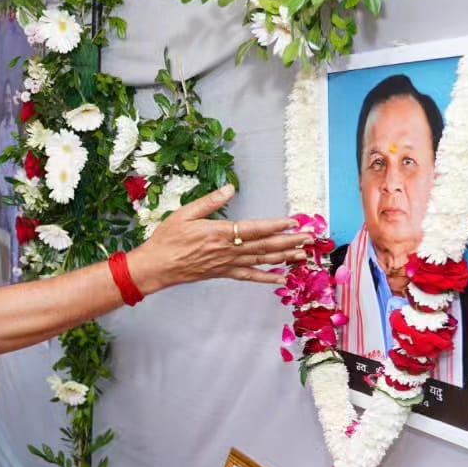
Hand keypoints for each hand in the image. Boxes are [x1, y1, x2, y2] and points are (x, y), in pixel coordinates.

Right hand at [129, 184, 313, 289]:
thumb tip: (230, 188)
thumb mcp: (185, 213)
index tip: (293, 222)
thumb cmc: (168, 239)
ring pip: (262, 260)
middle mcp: (228, 250)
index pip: (255, 229)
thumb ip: (210, 201)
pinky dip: (267, 277)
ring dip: (284, 257)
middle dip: (289, 242)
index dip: (276, 226)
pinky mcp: (224, 273)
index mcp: (221, 233)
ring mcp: (228, 264)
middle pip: (265, 246)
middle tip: (310, 238)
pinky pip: (250, 276)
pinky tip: (282, 278)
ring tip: (303, 255)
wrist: (157, 266)